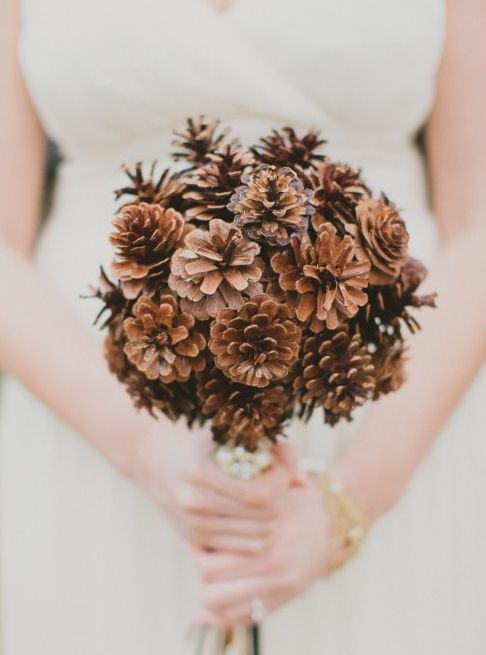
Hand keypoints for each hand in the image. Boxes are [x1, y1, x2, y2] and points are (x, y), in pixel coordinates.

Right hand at [127, 418, 296, 553]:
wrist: (149, 456)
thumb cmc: (196, 437)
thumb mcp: (230, 432)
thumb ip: (274, 449)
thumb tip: (304, 482)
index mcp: (200, 474)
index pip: (262, 494)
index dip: (281, 481)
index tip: (279, 466)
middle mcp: (194, 504)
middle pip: (264, 517)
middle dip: (279, 498)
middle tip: (275, 480)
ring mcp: (193, 526)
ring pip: (258, 537)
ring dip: (270, 517)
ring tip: (264, 495)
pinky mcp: (194, 540)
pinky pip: (243, 547)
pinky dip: (256, 531)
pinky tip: (251, 511)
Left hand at [192, 475, 331, 626]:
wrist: (332, 521)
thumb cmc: (293, 500)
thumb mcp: (269, 494)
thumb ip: (238, 504)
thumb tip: (198, 515)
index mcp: (265, 540)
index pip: (212, 562)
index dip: (196, 552)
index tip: (191, 541)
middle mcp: (272, 567)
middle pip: (213, 586)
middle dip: (200, 573)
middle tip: (199, 557)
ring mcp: (280, 587)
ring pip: (225, 607)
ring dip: (209, 595)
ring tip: (208, 578)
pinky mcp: (285, 598)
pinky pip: (247, 617)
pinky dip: (224, 616)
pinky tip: (211, 606)